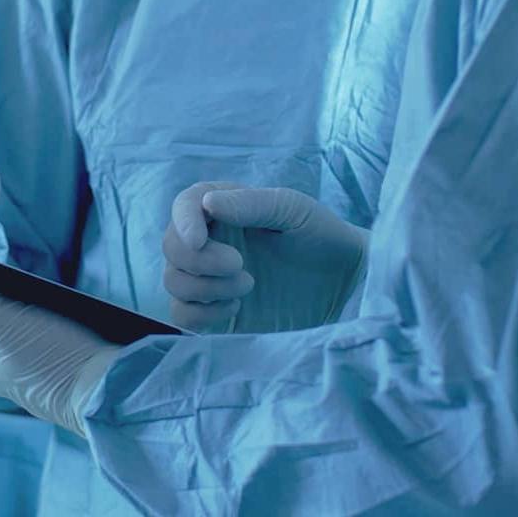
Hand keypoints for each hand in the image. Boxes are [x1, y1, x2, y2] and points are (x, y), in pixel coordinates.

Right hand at [163, 183, 367, 333]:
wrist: (346, 283)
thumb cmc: (322, 236)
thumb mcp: (293, 210)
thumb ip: (251, 204)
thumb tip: (207, 204)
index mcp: (226, 207)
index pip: (184, 205)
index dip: (182, 221)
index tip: (198, 240)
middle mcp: (211, 241)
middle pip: (171, 245)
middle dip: (199, 259)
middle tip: (240, 264)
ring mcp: (211, 278)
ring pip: (173, 280)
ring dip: (205, 287)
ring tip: (249, 285)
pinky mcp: (215, 313)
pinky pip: (182, 315)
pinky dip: (201, 314)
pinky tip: (236, 308)